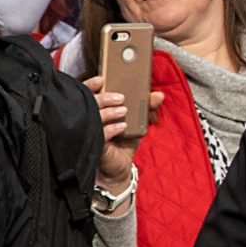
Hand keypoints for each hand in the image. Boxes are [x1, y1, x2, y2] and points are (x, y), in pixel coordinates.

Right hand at [85, 74, 161, 192]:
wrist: (118, 167)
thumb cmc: (124, 141)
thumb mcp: (138, 122)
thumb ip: (147, 107)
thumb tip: (159, 95)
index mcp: (96, 109)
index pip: (87, 92)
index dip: (91, 84)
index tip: (102, 79)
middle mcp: (88, 118)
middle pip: (88, 101)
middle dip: (104, 97)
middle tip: (120, 97)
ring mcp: (88, 131)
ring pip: (91, 116)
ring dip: (109, 111)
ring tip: (124, 111)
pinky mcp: (92, 145)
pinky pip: (99, 134)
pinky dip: (111, 128)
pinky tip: (122, 127)